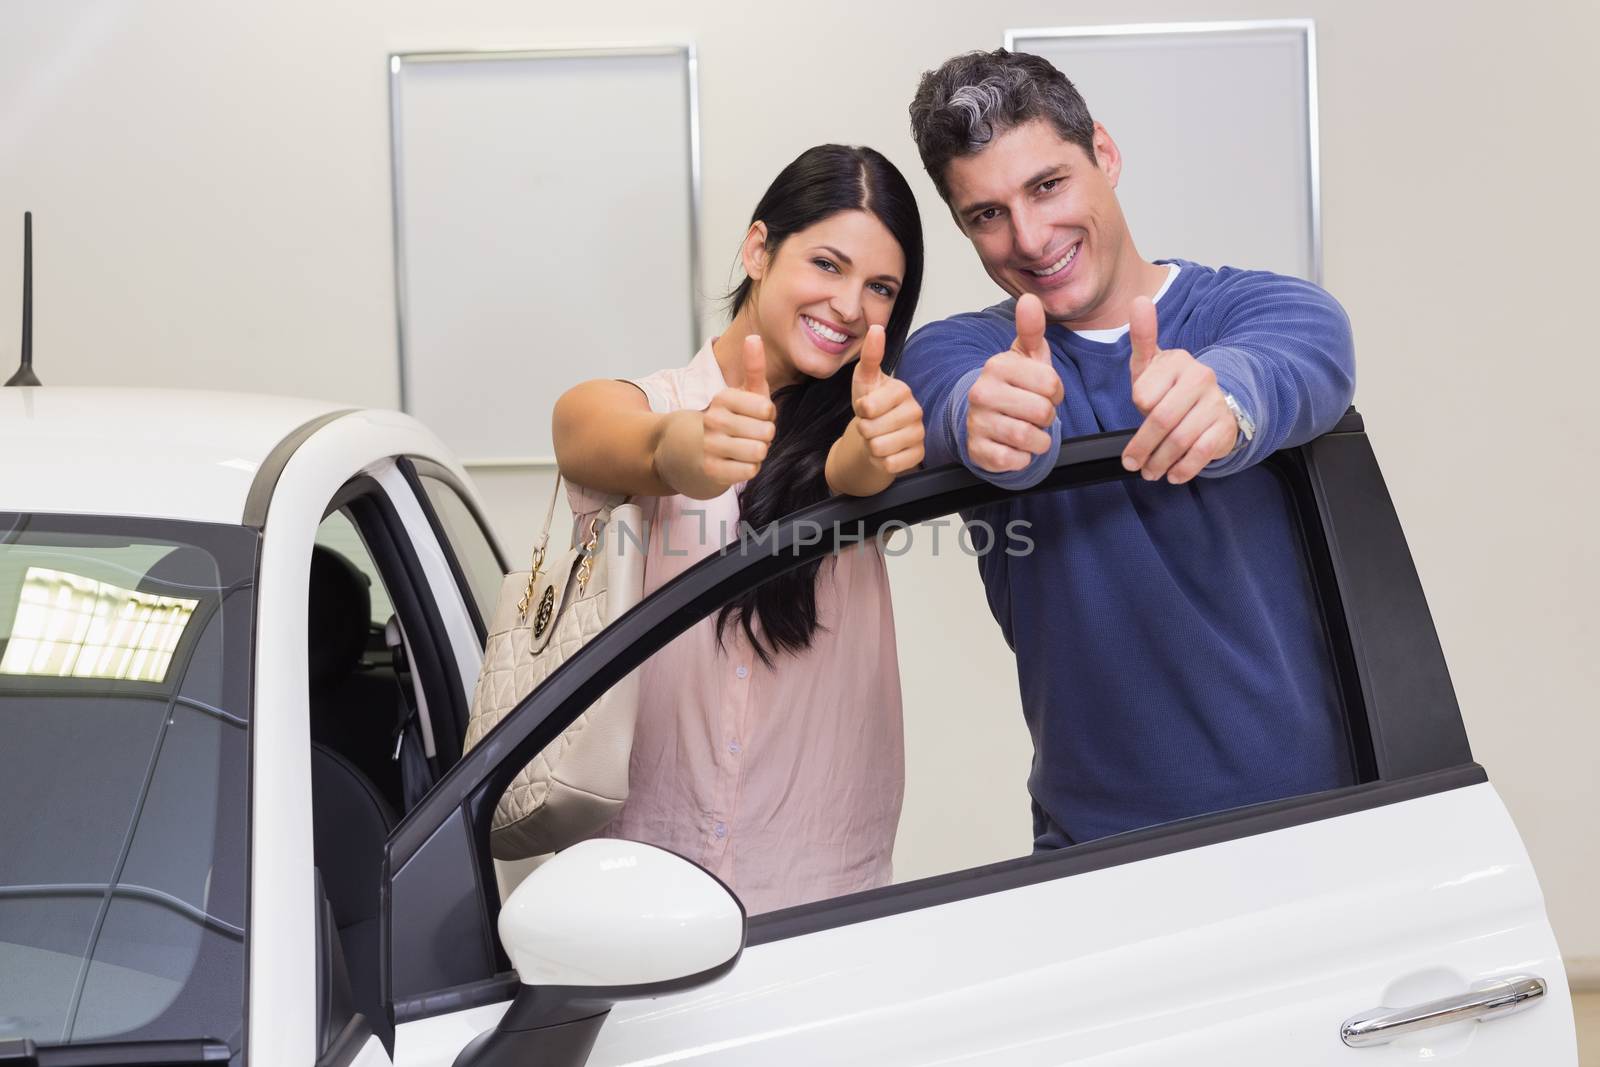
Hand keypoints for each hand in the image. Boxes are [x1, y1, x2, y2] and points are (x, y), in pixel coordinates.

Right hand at [699, 334, 777, 489]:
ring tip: (745, 447)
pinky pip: (750, 472)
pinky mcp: (711, 470)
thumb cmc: (732, 418)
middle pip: (766, 432)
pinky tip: (738, 462)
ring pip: (758, 453)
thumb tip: (754, 336)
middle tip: (750, 434)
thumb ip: (754, 365)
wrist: (696, 449)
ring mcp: (710, 446)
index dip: (768, 415)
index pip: (767, 409)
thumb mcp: (745, 391)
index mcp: (722, 398)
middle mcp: (713, 420)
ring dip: (758, 453)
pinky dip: (749, 469)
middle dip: (764, 435)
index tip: (755, 415)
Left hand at [850, 325, 923, 475]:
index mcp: (902, 391)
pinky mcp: (918, 455)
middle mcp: (915, 411)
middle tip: (871, 425)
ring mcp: (919, 434)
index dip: (860, 411)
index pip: (868, 407)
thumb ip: (870, 355)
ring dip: (872, 446)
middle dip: (864, 430)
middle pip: (872, 430)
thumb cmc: (871, 404)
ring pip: (880, 448)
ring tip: (878, 437)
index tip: (865, 407)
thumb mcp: (864, 380)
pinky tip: (887, 451)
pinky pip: (891, 465)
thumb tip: (876, 327)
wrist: (877, 433)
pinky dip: (882, 461)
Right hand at [965, 293, 1063, 472]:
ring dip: (1039, 440)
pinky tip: (1016, 447)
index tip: (1044, 393)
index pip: (1051, 384)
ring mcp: (977, 422)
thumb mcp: (1026, 357)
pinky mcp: (977, 451)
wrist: (984, 420)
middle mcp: (982, 392)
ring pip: (1030, 438)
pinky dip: (1024, 458)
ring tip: (1030, 430)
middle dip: (1047, 417)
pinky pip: (1016, 460)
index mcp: (997, 366)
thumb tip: (1030, 299)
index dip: (1056, 393)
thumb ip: (1031, 329)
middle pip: (1042, 412)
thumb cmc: (1013, 387)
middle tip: (1035, 413)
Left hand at [1120, 296, 1237, 484]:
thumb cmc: (1172, 386)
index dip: (1139, 406)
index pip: (1144, 394)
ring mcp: (1216, 404)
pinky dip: (1184, 469)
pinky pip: (1201, 453)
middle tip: (1132, 462)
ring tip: (1150, 471)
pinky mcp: (1226, 427)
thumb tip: (1139, 301)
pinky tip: (1174, 474)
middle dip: (1142, 446)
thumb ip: (1142, 337)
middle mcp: (1201, 379)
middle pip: (1160, 420)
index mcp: (1179, 362)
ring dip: (1159, 462)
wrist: (1217, 403)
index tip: (1141, 411)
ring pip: (1179, 440)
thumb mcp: (1152, 364)